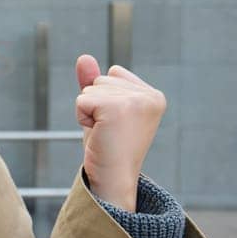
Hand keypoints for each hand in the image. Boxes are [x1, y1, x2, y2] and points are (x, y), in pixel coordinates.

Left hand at [74, 54, 166, 211]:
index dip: (104, 98)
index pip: (114, 73)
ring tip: (105, 134)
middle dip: (95, 104)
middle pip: (102, 79)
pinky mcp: (117, 108)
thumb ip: (95, 83)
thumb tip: (83, 57)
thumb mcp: (101, 111)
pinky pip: (82, 99)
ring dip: (89, 112)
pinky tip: (99, 135)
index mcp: (154, 96)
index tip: (116, 125)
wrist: (112, 180)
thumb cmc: (108, 148)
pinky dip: (82, 117)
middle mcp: (150, 96)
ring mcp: (136, 101)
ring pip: (90, 88)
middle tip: (109, 132)